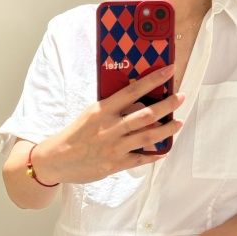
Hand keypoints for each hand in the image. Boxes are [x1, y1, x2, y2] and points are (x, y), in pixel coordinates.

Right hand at [32, 64, 184, 184]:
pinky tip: (164, 150)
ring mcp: (114, 147)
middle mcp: (110, 127)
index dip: (153, 80)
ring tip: (179, 123)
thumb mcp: (90, 114)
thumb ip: (112, 109)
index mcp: (102, 110)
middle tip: (180, 97)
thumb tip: (138, 102)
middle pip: (146, 114)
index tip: (169, 71)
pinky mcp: (115, 164)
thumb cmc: (74, 135)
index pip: (132, 91)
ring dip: (167, 128)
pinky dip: (154, 155)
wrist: (56, 159)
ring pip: (148, 136)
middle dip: (167, 105)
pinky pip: (140, 158)